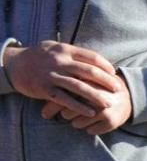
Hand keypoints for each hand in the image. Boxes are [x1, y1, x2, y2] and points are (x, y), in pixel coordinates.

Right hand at [4, 41, 121, 116]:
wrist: (14, 65)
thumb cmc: (39, 57)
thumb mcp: (55, 48)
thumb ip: (73, 53)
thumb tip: (95, 59)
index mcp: (64, 50)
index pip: (91, 57)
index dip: (105, 66)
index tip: (114, 73)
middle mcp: (59, 61)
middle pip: (89, 71)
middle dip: (106, 81)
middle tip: (118, 89)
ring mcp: (52, 76)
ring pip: (79, 87)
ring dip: (96, 96)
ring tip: (109, 104)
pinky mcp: (45, 89)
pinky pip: (66, 99)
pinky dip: (80, 107)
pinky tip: (91, 112)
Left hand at [40, 78, 131, 134]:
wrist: (129, 94)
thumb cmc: (98, 87)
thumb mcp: (83, 83)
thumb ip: (64, 90)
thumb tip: (41, 110)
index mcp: (85, 83)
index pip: (62, 97)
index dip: (53, 105)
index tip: (49, 110)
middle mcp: (94, 96)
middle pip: (67, 113)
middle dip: (65, 114)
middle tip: (68, 113)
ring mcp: (103, 109)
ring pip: (77, 124)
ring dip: (76, 122)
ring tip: (82, 117)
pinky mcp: (111, 121)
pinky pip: (90, 131)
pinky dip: (89, 128)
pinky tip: (93, 122)